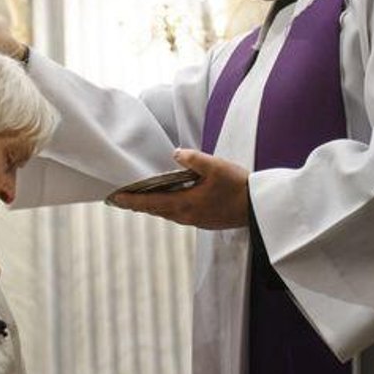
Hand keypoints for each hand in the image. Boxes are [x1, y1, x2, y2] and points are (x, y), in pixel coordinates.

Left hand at [110, 148, 249, 228]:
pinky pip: (178, 214)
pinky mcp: (204, 220)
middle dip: (137, 204)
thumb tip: (175, 153)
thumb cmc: (238, 187)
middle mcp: (186, 216)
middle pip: (154, 210)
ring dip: (151, 206)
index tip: (114, 198)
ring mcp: (195, 220)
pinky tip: (167, 201)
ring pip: (166, 213)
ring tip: (138, 200)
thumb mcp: (216, 167)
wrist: (260, 208)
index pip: (150, 203)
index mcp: (184, 204)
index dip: (130, 200)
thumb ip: (193, 159)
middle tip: (120, 199)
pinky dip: (166, 207)